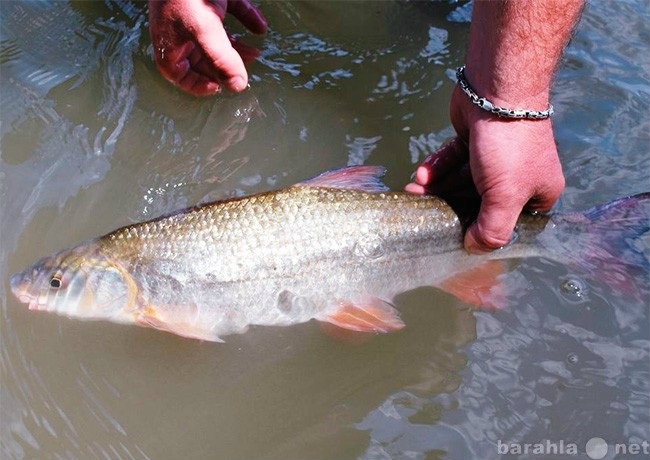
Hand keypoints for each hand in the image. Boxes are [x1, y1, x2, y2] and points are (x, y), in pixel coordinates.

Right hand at [148, 0, 266, 95]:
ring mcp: (196, 13)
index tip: (219, 88)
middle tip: (246, 72)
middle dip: (225, 67)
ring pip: (217, 38)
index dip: (198, 86)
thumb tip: (238, 86)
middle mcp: (181, 30)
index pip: (179, 75)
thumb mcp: (204, 29)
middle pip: (202, 59)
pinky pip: (230, 11)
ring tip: (257, 53)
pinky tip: (260, 27)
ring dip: (238, 48)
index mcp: (170, 43)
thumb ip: (222, 59)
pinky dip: (246, 19)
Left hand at [406, 86, 564, 252]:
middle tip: (422, 213)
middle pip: (480, 203)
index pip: (510, 223)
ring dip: (438, 187)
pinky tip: (421, 175)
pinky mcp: (474, 140)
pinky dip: (438, 167)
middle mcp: (519, 176)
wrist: (497, 88)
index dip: (484, 231)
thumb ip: (492, 229)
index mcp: (537, 193)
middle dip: (450, 206)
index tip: (456, 238)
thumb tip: (474, 249)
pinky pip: (454, 160)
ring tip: (413, 192)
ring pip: (462, 180)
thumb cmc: (508, 146)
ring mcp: (496, 157)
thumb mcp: (505, 196)